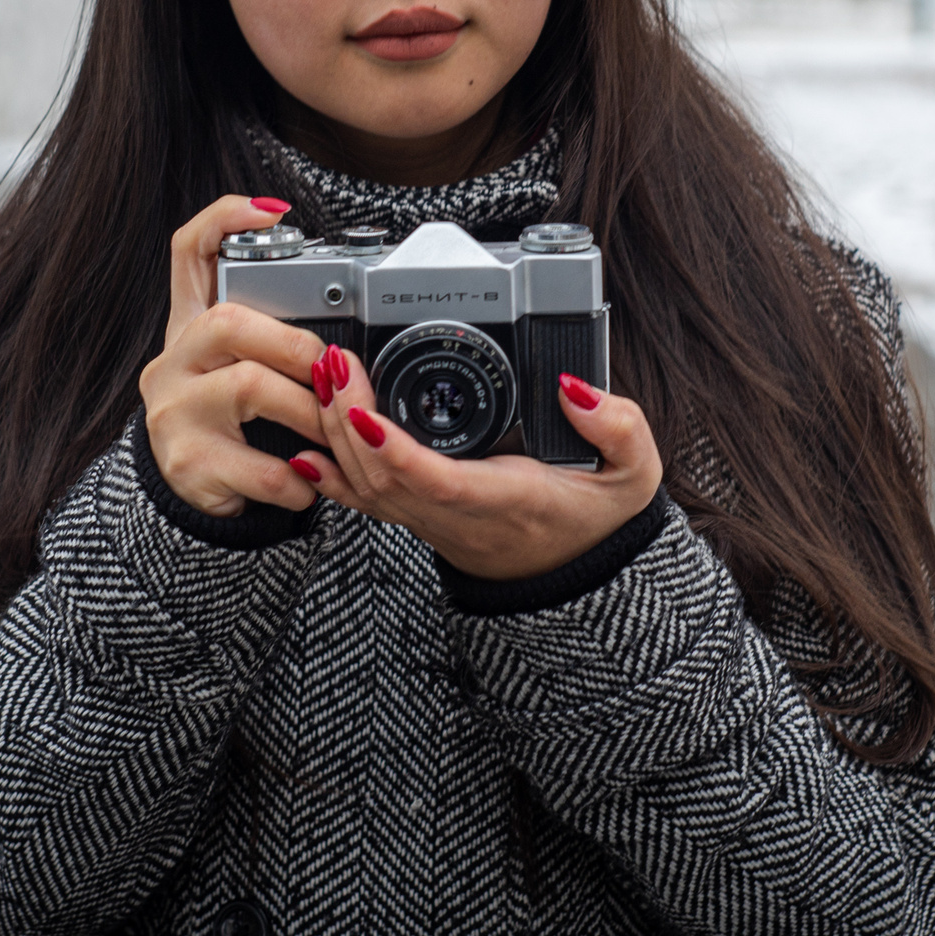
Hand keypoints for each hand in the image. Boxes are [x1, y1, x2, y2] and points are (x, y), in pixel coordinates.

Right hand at [139, 196, 329, 517]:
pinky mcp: (189, 463)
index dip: (225, 220)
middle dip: (296, 343)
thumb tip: (344, 327)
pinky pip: (262, 466)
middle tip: (331, 370)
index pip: (188, 252)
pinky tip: (309, 479)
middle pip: (228, 321)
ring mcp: (175, 412)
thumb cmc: (226, 416)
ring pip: (250, 388)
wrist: (187, 488)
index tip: (274, 212)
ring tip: (334, 433)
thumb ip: (271, 335)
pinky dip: (300, 477)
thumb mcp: (232, 365)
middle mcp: (173, 361)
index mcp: (189, 327)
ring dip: (311, 413)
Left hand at [290, 346, 662, 581]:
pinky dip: (327, 476)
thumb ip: (620, 430)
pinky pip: (362, 502)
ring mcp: (429, 521)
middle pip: (384, 479)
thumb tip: (577, 389)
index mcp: (508, 500)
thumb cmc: (595, 518)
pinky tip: (301, 450)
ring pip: (365, 488)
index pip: (441, 482)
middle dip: (348, 421)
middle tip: (335, 363)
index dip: (396, 453)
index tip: (365, 414)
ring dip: (334, 435)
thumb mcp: (633, 477)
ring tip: (322, 377)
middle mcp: (457, 516)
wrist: (573, 572)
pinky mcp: (415, 517)